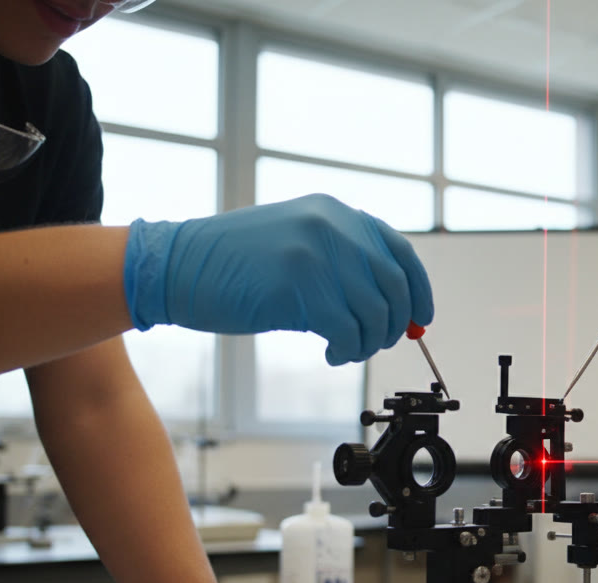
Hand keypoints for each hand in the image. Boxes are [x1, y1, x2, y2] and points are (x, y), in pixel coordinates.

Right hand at [124, 194, 434, 364]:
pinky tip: (332, 354)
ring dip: (368, 342)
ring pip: (375, 312)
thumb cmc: (234, 265)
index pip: (400, 252)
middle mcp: (333, 225)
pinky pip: (348, 330)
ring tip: (347, 350)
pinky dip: (349, 350)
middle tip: (377, 343)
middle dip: (394, 324)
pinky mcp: (298, 286)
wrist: (177, 266)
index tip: (420, 318)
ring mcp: (316, 252)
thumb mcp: (298, 243)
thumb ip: (343, 260)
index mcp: (336, 213)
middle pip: (394, 285)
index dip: (418, 289)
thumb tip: (392, 303)